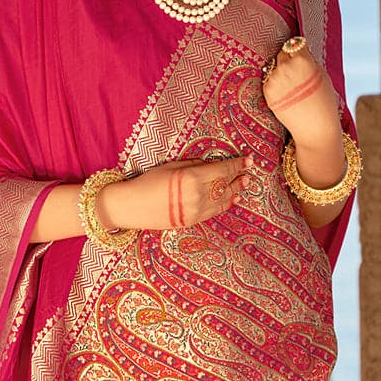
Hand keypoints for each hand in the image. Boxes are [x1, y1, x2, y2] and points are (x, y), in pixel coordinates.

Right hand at [98, 153, 255, 232]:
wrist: (132, 207)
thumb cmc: (147, 181)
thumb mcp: (171, 166)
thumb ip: (194, 165)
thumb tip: (211, 165)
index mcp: (192, 179)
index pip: (222, 170)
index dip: (236, 165)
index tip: (247, 159)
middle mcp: (197, 196)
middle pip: (225, 185)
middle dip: (238, 177)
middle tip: (249, 171)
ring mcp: (195, 211)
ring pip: (222, 200)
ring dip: (235, 191)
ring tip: (244, 184)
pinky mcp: (191, 221)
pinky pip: (214, 211)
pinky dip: (225, 204)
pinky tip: (233, 199)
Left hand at [262, 39, 341, 150]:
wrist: (315, 128)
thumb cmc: (323, 102)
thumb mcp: (322, 75)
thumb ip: (309, 60)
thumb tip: (299, 50)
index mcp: (302, 60)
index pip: (294, 44)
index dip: (297, 51)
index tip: (300, 56)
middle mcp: (286, 67)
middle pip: (282, 54)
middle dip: (288, 61)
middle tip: (296, 75)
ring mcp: (274, 80)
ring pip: (274, 68)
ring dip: (280, 74)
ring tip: (292, 89)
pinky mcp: (267, 92)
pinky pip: (269, 81)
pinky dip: (275, 85)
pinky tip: (286, 96)